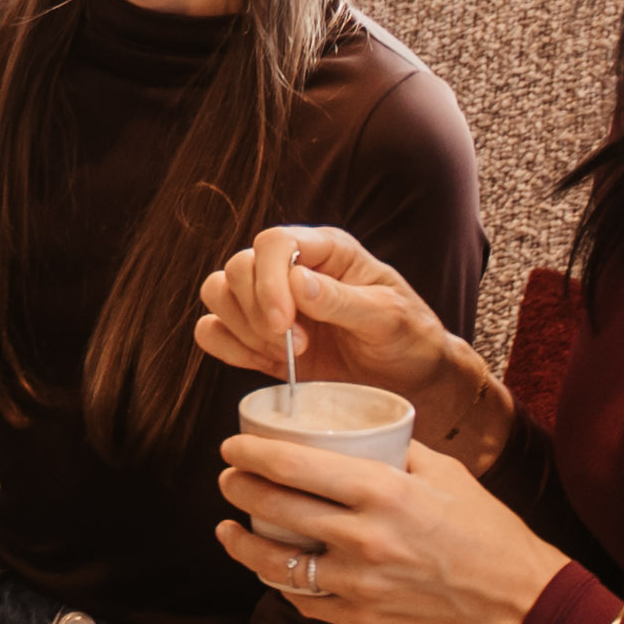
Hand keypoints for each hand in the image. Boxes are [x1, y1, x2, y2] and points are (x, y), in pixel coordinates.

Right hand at [191, 222, 446, 404]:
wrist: (411, 381)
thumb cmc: (409, 340)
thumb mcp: (389, 318)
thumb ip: (343, 300)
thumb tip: (297, 282)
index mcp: (327, 250)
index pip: (274, 242)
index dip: (268, 280)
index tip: (283, 324)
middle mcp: (291, 268)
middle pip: (238, 267)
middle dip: (256, 311)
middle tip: (298, 346)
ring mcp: (270, 302)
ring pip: (218, 293)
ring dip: (241, 328)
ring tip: (285, 356)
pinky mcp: (257, 337)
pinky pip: (212, 330)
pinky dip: (227, 347)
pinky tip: (263, 363)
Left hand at [215, 436, 566, 623]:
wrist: (518, 600)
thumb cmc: (487, 530)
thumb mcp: (446, 472)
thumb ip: (397, 451)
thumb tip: (358, 434)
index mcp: (383, 492)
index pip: (295, 466)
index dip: (252, 455)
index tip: (232, 448)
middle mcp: (364, 538)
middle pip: (276, 509)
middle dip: (239, 490)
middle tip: (228, 479)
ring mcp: (360, 584)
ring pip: (277, 564)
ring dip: (243, 545)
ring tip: (229, 529)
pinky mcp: (363, 619)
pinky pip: (305, 602)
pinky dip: (283, 585)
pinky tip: (273, 570)